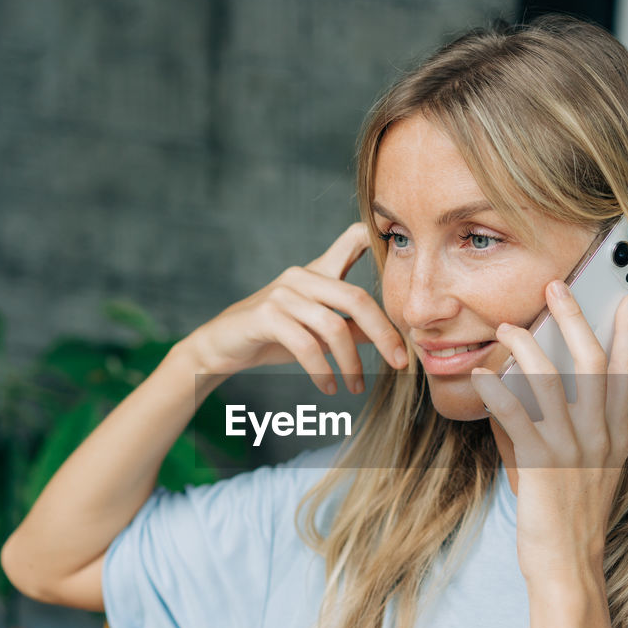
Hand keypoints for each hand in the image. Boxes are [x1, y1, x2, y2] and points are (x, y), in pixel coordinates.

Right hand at [184, 223, 408, 393]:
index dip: (379, 241)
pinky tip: (328, 387)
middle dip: (384, 334)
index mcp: (318, 272)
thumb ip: (351, 326)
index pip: (353, 240)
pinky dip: (322, 371)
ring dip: (350, 364)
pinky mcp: (266, 316)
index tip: (406, 261)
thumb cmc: (273, 336)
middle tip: (399, 364)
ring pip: (333, 327)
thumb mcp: (318, 329)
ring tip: (355, 387)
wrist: (221, 346)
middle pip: (357, 298)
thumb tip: (391, 337)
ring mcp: (283, 293)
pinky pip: (306, 345)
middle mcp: (302, 275)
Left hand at [470, 281, 627, 586]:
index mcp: (616, 438)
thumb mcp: (583, 472)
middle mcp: (600, 438)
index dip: (626, 335)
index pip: (627, 375)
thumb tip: (526, 396)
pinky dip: (498, 390)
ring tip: (508, 329)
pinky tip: (481, 377)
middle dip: (574, 320)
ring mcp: (572, 450)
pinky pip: (517, 415)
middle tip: (556, 289)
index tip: (627, 300)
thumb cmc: (571, 520)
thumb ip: (562, 432)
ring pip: (552, 381)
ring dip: (527, 347)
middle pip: (592, 363)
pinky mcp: (542, 465)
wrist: (569, 566)